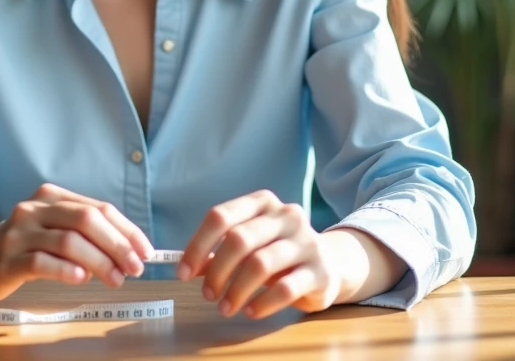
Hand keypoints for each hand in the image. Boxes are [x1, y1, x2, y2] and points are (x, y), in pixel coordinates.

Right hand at [0, 183, 153, 301]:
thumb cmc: (25, 244)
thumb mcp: (53, 227)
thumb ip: (85, 233)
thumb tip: (129, 251)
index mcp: (52, 196)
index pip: (98, 209)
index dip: (126, 230)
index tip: (145, 252)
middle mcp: (35, 208)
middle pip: (86, 220)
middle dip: (117, 245)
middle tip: (135, 268)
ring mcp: (19, 233)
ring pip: (68, 241)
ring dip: (98, 262)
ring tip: (115, 279)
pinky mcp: (7, 259)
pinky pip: (41, 262)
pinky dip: (66, 270)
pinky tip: (81, 279)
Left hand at [177, 189, 346, 319]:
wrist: (332, 262)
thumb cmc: (279, 252)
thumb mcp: (250, 246)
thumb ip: (219, 253)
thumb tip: (189, 268)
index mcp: (263, 203)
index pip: (221, 216)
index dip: (197, 245)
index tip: (183, 272)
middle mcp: (286, 216)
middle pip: (239, 239)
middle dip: (216, 270)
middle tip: (207, 294)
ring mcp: (306, 241)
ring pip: (260, 264)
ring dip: (236, 290)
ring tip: (225, 307)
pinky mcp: (320, 271)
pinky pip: (284, 288)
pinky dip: (262, 303)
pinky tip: (250, 310)